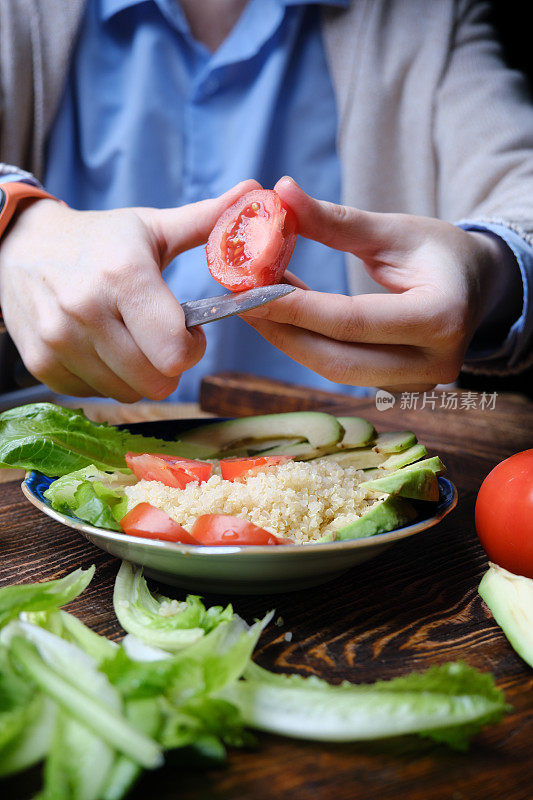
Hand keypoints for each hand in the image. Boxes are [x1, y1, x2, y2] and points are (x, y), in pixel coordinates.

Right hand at [0, 180, 258, 400]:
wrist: (18, 245)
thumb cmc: (98, 239)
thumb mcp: (151, 227)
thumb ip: (206, 221)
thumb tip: (256, 191)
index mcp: (124, 275)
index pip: (175, 351)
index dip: (193, 349)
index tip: (190, 333)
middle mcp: (86, 311)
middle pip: (156, 382)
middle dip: (170, 367)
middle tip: (163, 341)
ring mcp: (59, 340)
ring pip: (127, 394)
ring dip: (138, 376)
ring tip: (131, 341)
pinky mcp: (41, 363)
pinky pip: (94, 395)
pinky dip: (105, 379)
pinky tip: (101, 348)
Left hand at [241, 177, 521, 390]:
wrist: (476, 284)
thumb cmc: (439, 251)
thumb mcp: (393, 229)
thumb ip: (336, 220)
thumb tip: (281, 192)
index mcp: (442, 316)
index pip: (353, 321)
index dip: (296, 308)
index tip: (249, 290)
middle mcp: (435, 361)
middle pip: (339, 359)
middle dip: (283, 332)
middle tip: (240, 303)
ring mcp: (418, 382)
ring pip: (336, 371)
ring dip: (290, 340)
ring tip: (254, 307)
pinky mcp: (400, 388)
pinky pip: (343, 370)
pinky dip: (308, 345)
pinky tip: (282, 319)